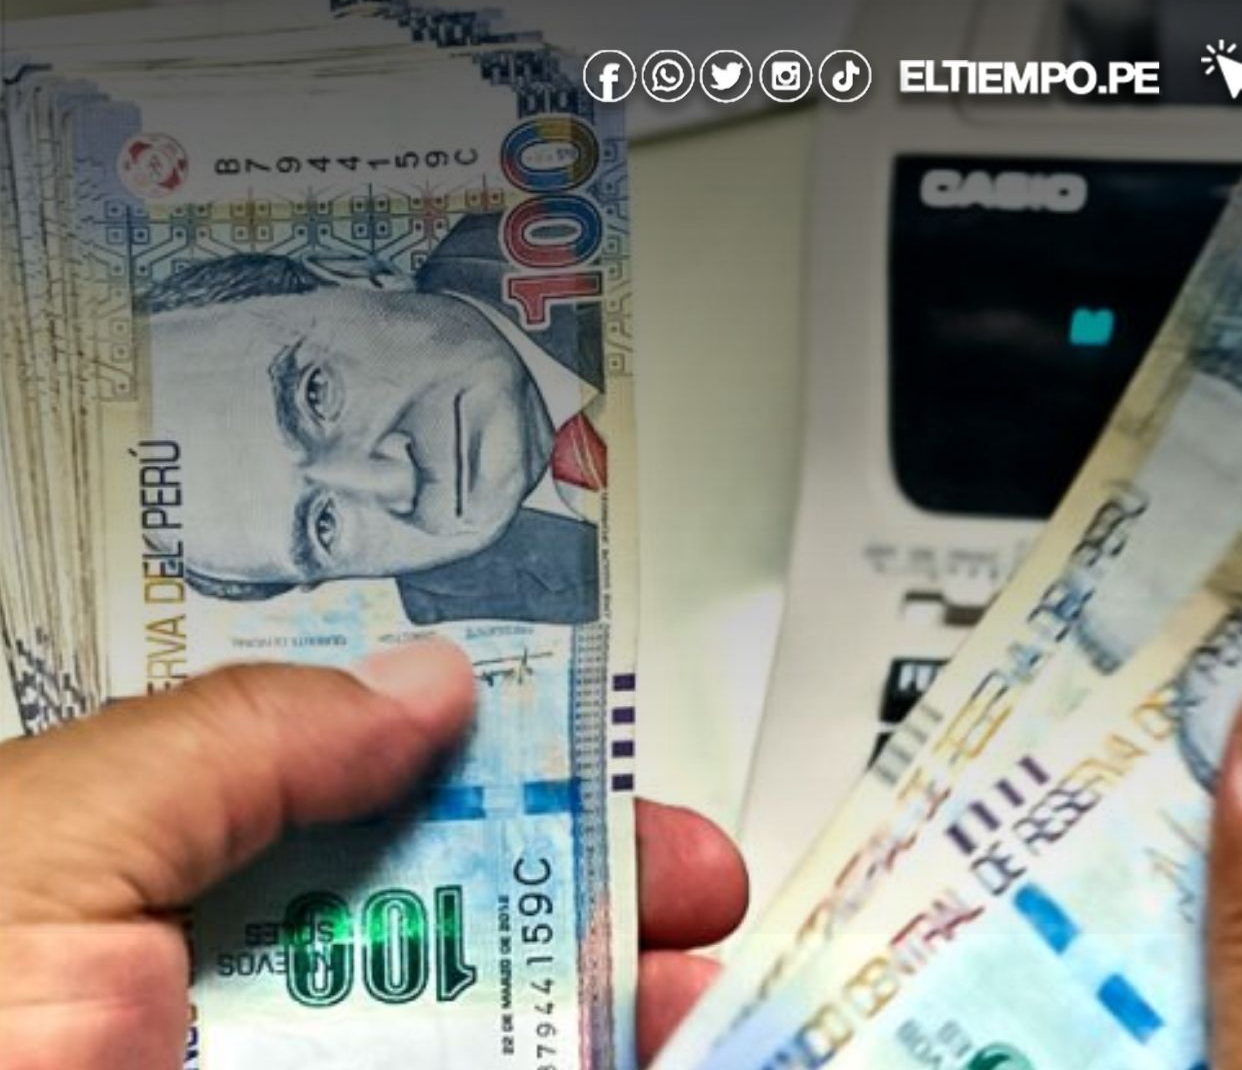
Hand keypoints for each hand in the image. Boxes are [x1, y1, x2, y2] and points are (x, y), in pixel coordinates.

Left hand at [0, 640, 745, 1069]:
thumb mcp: (48, 833)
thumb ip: (242, 743)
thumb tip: (431, 679)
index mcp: (164, 879)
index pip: (377, 808)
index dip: (520, 796)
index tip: (629, 806)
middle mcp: (221, 994)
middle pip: (451, 936)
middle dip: (596, 913)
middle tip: (707, 906)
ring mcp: (268, 1064)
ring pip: (464, 1037)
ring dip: (593, 1018)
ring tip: (701, 1010)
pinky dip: (542, 1067)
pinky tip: (613, 1056)